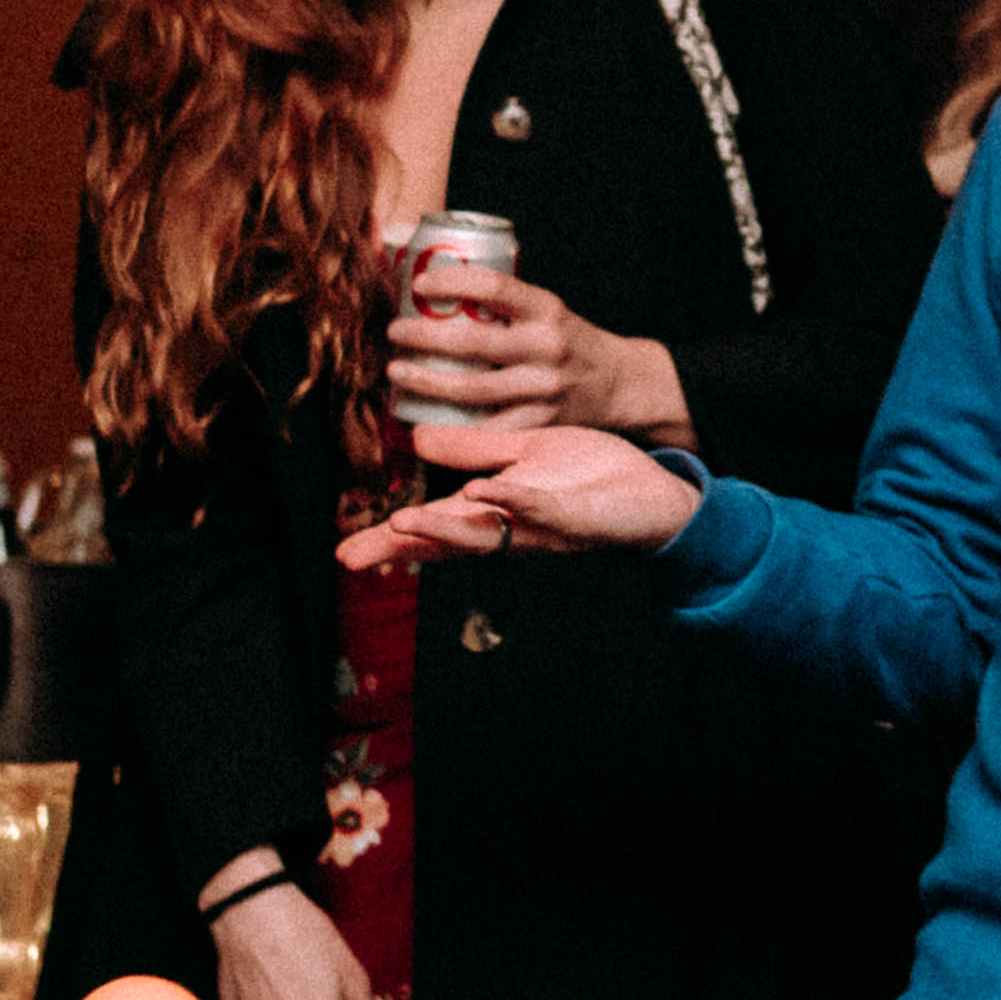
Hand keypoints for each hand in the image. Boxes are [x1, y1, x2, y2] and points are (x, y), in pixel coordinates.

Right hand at [332, 422, 706, 569]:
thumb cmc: (591, 476)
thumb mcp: (525, 454)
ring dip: (446, 529)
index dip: (390, 542)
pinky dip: (512, 503)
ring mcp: (542, 529)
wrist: (655, 491)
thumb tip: (415, 442)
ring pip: (487, 534)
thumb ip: (474, 453)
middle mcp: (511, 531)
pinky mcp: (576, 519)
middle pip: (447, 544)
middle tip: (355, 557)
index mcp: (494, 514)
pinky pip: (541, 511)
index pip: (433, 531)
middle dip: (402, 548)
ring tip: (404, 522)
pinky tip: (485, 493)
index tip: (346, 553)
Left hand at [386, 271, 688, 446]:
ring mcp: (543, 390)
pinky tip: (423, 423)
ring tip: (397, 373)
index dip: (451, 282)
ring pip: (471, 391)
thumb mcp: (548, 312)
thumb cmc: (569, 343)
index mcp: (547, 310)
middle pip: (471, 344)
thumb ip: (504, 306)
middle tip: (394, 333)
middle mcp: (546, 348)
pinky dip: (450, 429)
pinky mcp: (540, 424)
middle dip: (422, 339)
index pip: (493, 287)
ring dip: (426, 383)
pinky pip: (486, 429)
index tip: (419, 284)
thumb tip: (434, 291)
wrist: (623, 386)